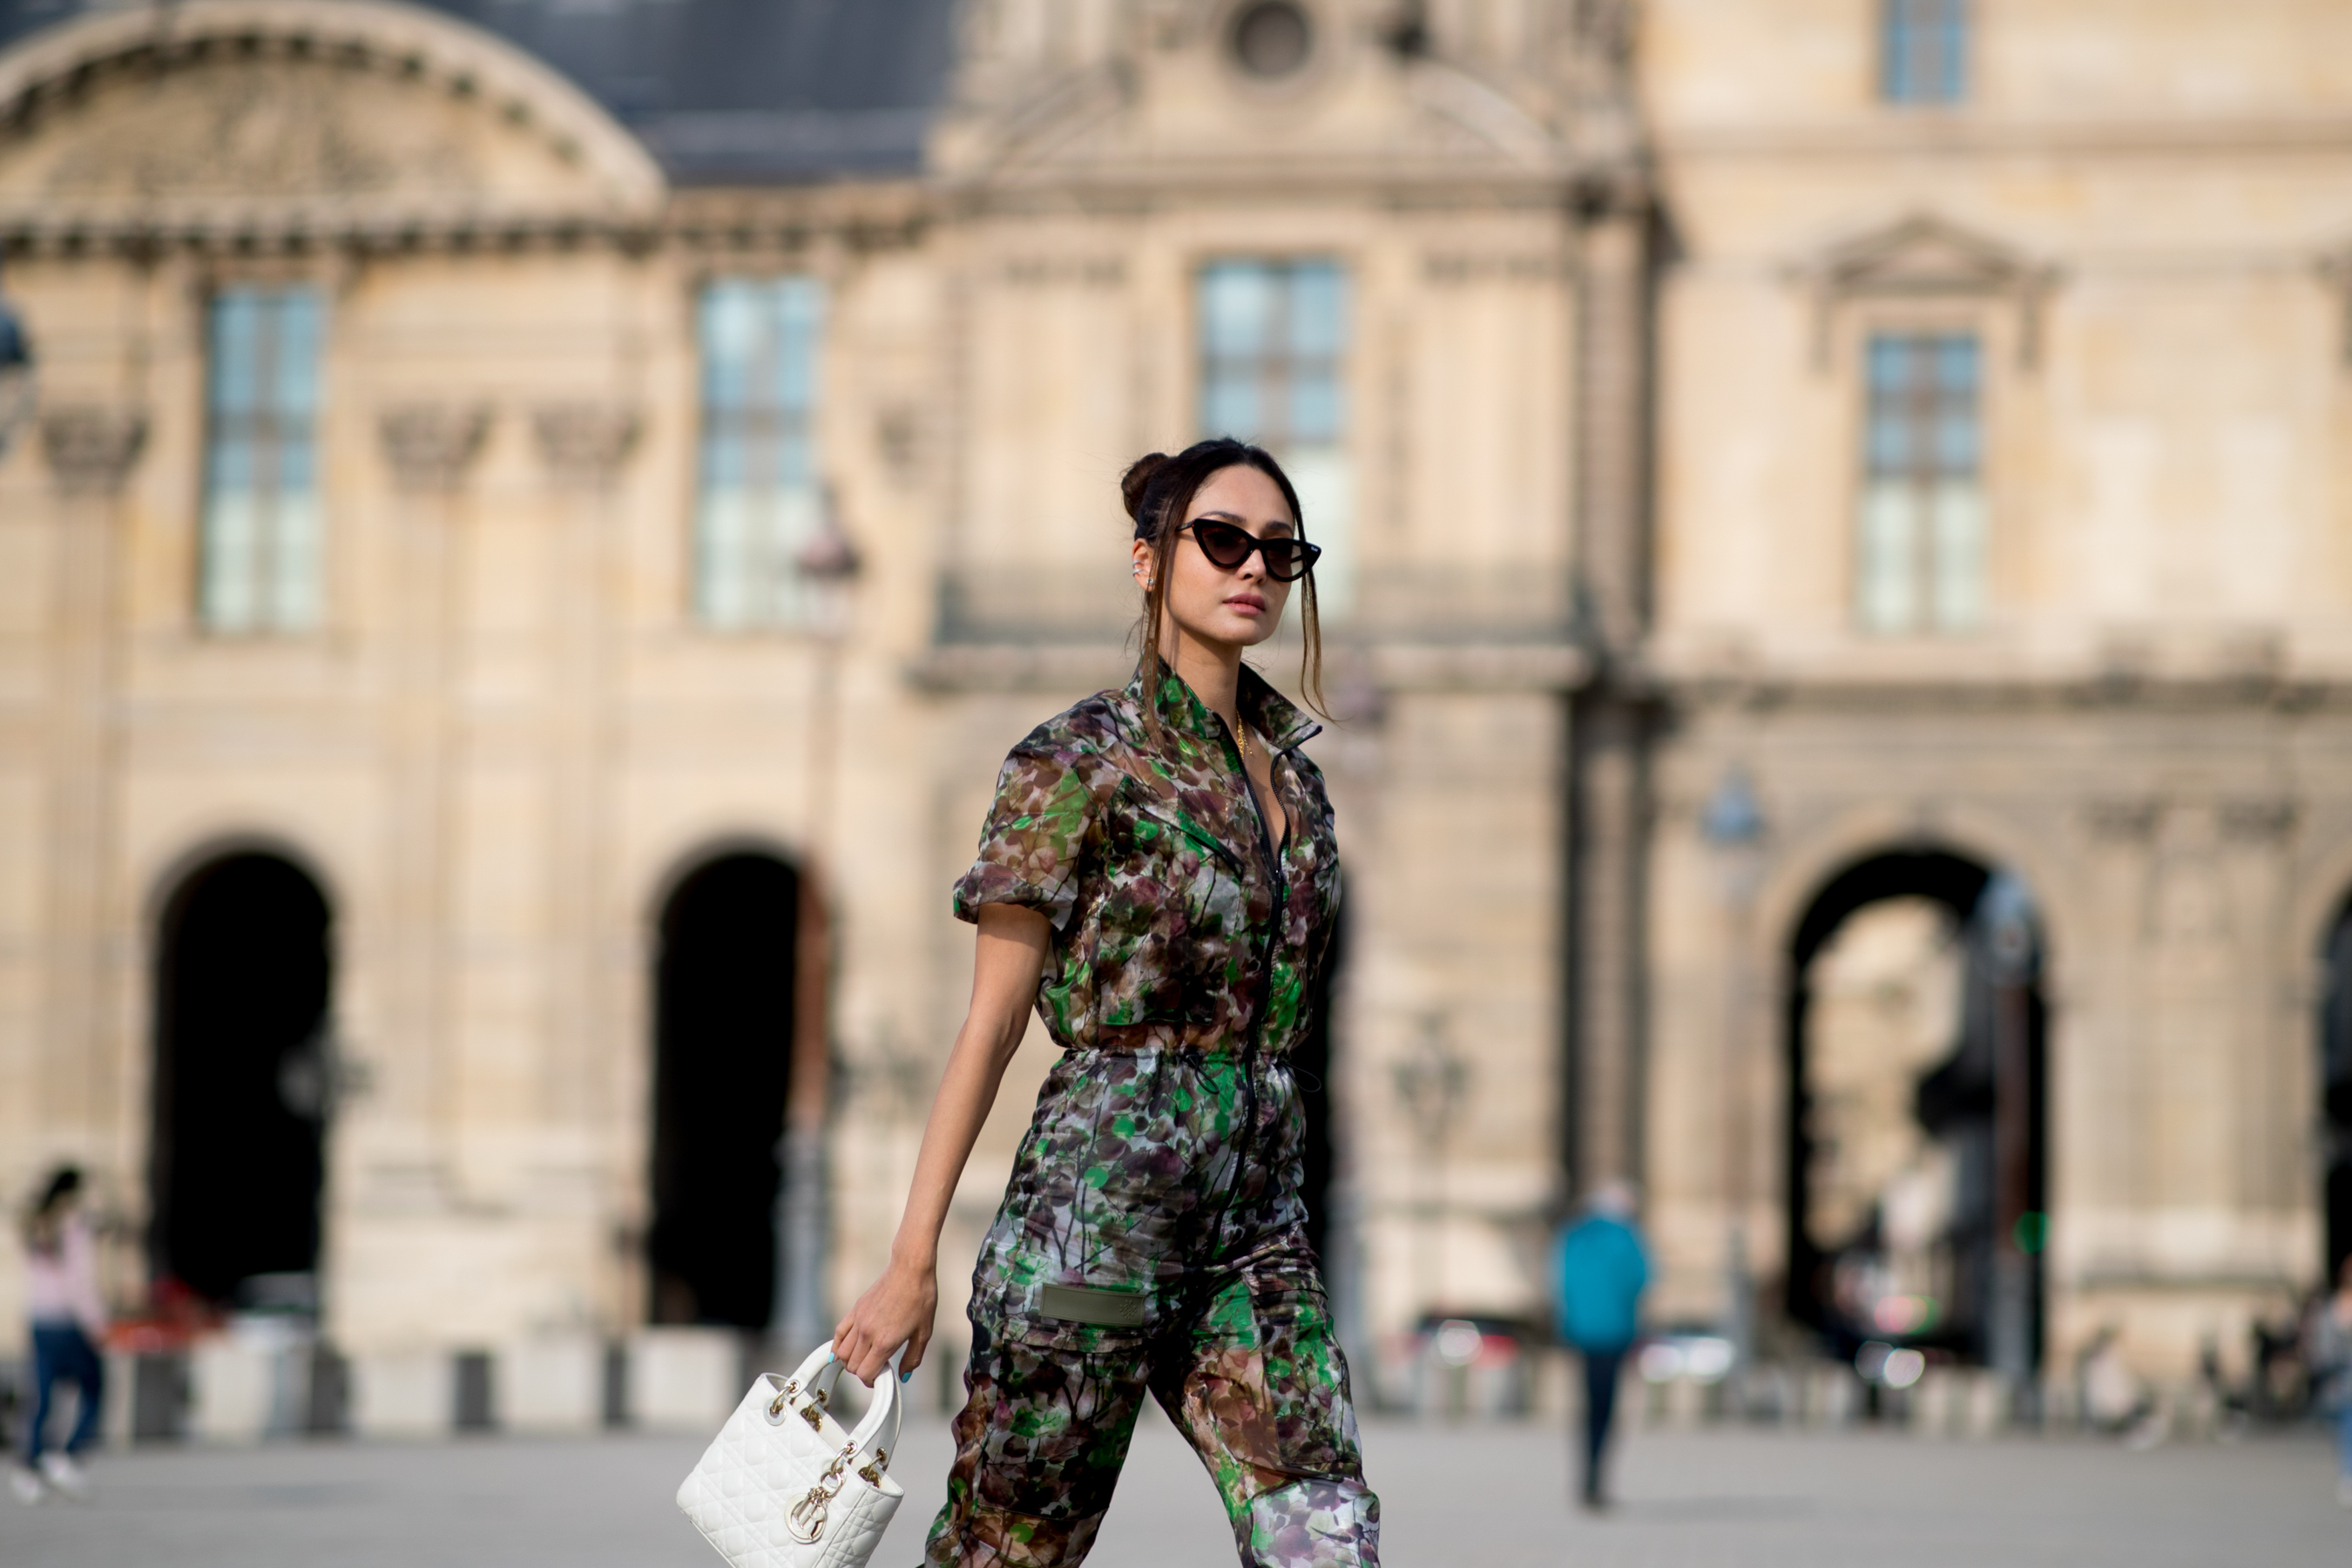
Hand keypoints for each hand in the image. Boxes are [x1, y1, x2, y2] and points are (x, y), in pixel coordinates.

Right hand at [833, 1256, 938, 1386]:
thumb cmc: (921, 1299)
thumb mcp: (924, 1333)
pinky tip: (841, 1351)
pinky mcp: (856, 1309)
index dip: (872, 1381)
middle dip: (863, 1372)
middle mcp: (868, 1333)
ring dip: (850, 1361)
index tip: (881, 1378)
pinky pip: (839, 1333)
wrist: (910, 1269)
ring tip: (864, 1358)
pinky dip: (837, 1346)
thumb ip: (913, 1358)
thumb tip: (904, 1376)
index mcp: (885, 1341)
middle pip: (852, 1366)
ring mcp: (859, 1320)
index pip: (865, 1373)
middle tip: (877, 1368)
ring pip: (842, 1352)